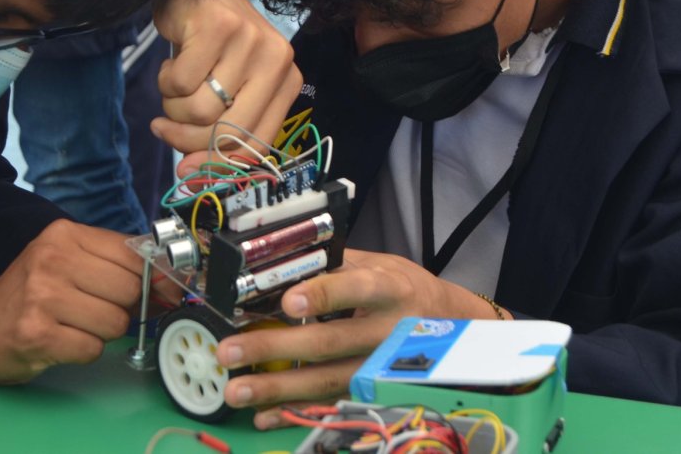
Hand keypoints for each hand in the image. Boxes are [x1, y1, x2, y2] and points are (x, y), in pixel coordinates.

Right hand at [0, 219, 143, 380]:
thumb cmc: (29, 294)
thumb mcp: (67, 262)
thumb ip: (116, 263)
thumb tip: (173, 281)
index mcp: (63, 234)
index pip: (134, 254)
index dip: (153, 278)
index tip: (157, 291)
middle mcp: (51, 259)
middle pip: (130, 289)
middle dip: (123, 308)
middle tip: (94, 310)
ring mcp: (42, 297)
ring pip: (116, 322)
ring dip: (102, 332)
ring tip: (73, 325)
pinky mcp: (37, 334)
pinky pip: (93, 349)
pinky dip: (84, 351)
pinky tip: (61, 341)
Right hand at [151, 0, 301, 174]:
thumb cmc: (210, 41)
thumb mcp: (229, 84)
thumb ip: (221, 127)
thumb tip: (191, 173)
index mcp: (287, 79)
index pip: (256, 143)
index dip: (217, 165)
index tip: (186, 170)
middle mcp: (278, 60)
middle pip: (225, 133)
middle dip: (187, 139)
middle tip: (164, 125)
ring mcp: (250, 42)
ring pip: (199, 110)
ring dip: (173, 104)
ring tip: (175, 81)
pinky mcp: (219, 27)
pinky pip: (179, 82)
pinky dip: (165, 78)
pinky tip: (172, 60)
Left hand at [212, 249, 509, 428]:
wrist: (450, 328)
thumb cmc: (402, 288)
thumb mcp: (379, 264)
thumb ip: (334, 265)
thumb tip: (278, 266)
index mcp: (390, 289)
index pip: (357, 289)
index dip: (323, 295)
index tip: (289, 301)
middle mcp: (389, 332)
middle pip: (330, 343)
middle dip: (276, 348)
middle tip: (230, 349)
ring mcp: (382, 370)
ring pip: (328, 382)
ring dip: (278, 390)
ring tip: (236, 390)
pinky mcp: (374, 394)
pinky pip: (332, 406)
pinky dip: (296, 414)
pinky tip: (264, 416)